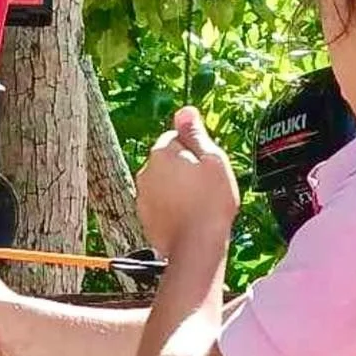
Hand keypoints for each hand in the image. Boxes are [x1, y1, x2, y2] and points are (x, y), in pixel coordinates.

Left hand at [136, 106, 238, 258]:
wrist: (196, 246)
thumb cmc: (210, 203)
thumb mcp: (213, 160)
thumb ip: (196, 133)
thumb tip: (185, 110)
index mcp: (162, 152)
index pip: (177, 138)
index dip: (197, 150)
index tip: (209, 167)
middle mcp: (146, 171)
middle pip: (168, 160)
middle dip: (185, 168)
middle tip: (206, 186)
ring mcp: (143, 195)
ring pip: (164, 182)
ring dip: (177, 188)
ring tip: (198, 204)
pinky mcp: (145, 216)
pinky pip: (160, 203)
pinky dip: (171, 206)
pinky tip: (187, 217)